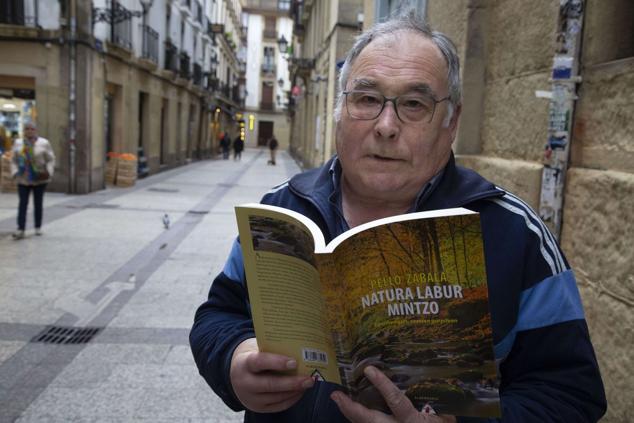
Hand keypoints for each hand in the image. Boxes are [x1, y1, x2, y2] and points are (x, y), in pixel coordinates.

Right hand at [229, 338, 314, 412]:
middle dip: (291, 382)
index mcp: (244, 363)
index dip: (276, 362)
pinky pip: (278, 406)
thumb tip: (299, 348)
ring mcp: (251, 398)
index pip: (259, 362)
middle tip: (309, 378)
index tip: (294, 362)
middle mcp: (244, 383)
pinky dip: (292, 398)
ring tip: (309, 382)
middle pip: (269, 384)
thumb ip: (273, 349)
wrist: (236, 373)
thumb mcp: (257, 349)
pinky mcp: (258, 408)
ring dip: (295, 391)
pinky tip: (301, 390)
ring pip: (276, 397)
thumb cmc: (254, 356)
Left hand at [331, 366, 455, 422]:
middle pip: (369, 420)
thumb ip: (437, 405)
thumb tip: (436, 380)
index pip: (396, 401)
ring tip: (338, 399)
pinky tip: (349, 409)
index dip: (383, 385)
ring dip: (349, 413)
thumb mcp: (444, 417)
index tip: (369, 370)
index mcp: (412, 420)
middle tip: (336, 395)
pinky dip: (357, 419)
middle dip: (351, 408)